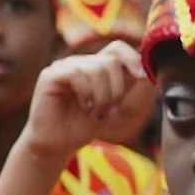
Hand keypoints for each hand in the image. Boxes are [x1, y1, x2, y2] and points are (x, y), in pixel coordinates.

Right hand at [22, 41, 147, 160]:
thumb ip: (124, 85)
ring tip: (96, 112)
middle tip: (109, 110)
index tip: (141, 77)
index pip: (116, 48)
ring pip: (96, 68)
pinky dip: (86, 93)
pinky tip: (84, 106)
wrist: (56, 146)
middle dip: (117, 89)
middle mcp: (79, 63)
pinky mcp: (50, 75)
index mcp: (93, 67)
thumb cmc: (80, 127)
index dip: (132, 58)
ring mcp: (63, 67)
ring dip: (103, 95)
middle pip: (110, 61)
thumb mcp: (111, 104)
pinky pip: (77, 74)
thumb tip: (144, 69)